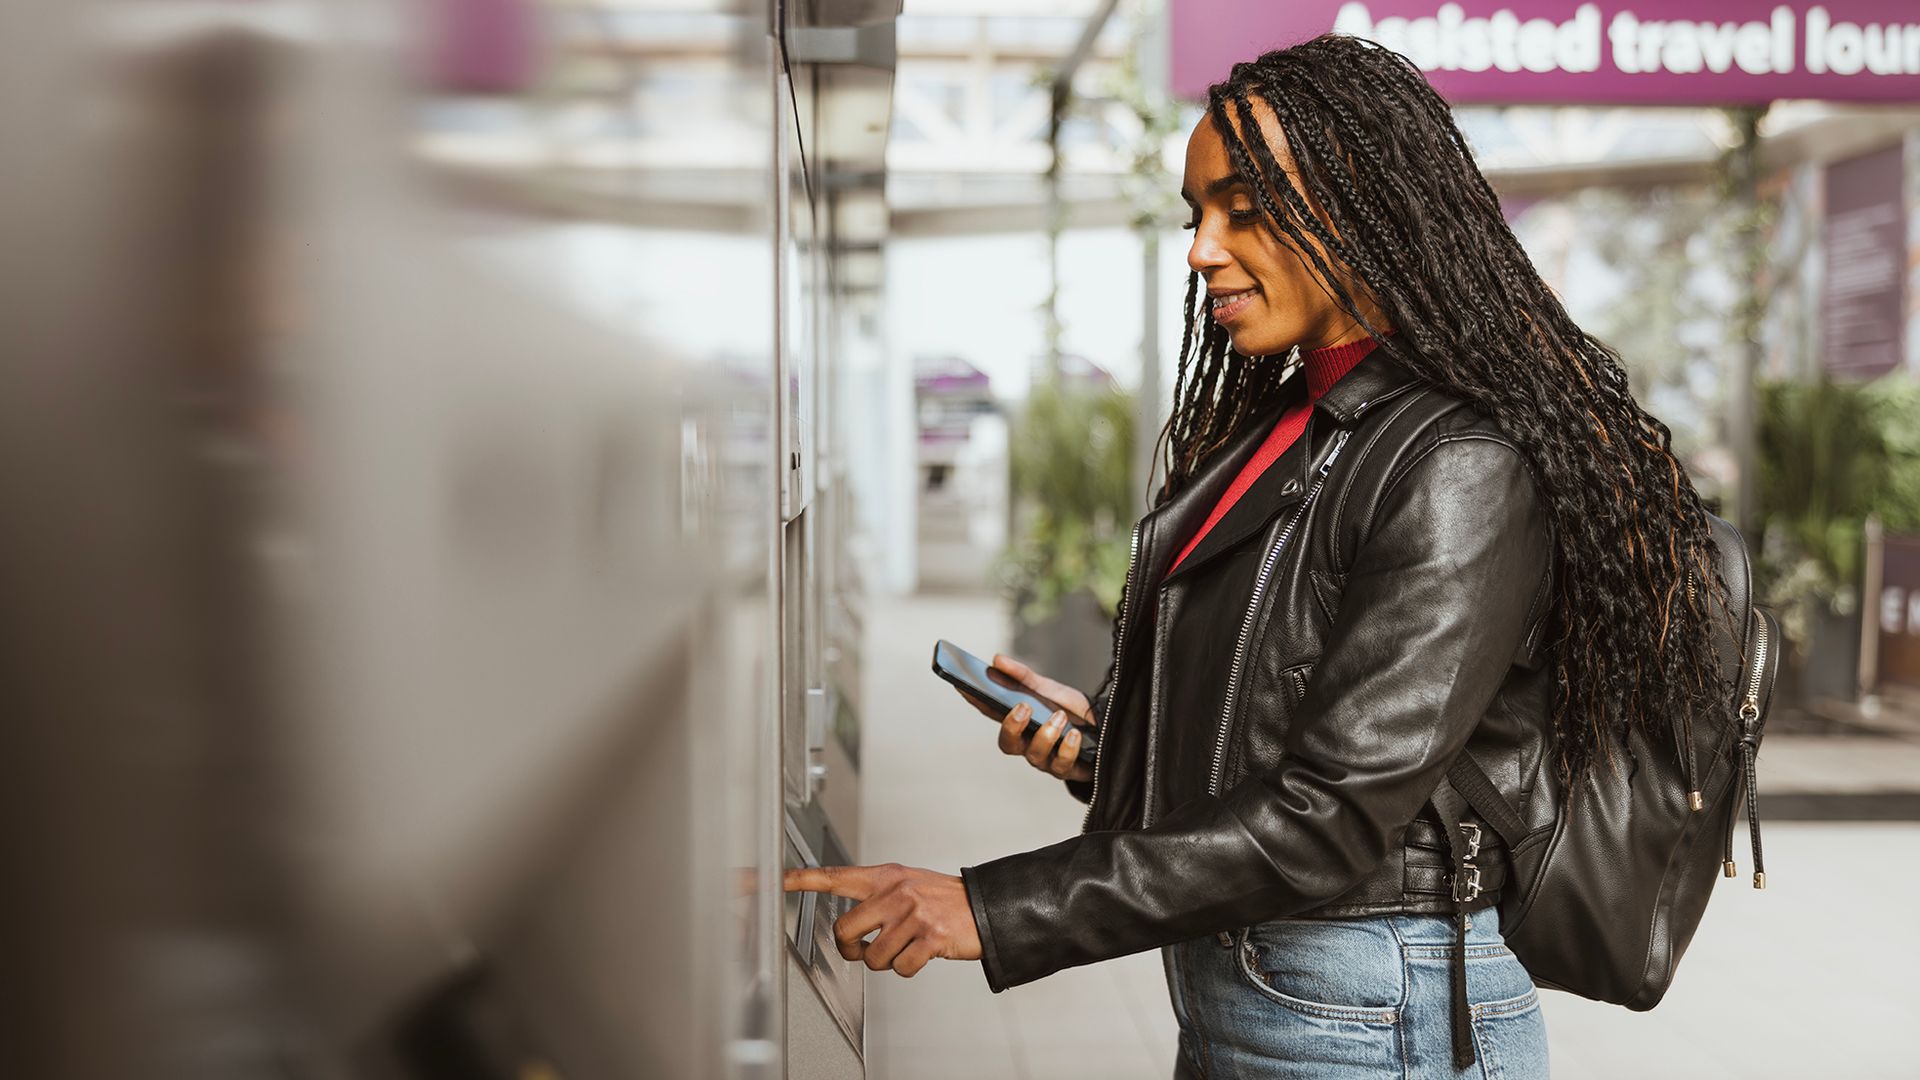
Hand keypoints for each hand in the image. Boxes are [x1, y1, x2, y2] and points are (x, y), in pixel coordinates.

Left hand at [783, 863, 980, 977]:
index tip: (760, 879)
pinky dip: (908, 968)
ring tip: (906, 945)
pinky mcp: (930, 936)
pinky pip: (900, 968)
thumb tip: (847, 927)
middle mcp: (894, 891)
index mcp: (883, 876)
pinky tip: (922, 954)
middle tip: (871, 946)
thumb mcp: (904, 885)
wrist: (984, 907)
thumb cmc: (940, 900)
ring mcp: (912, 913)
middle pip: (845, 931)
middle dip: (854, 949)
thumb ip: (874, 897)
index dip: (794, 880)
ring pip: (873, 957)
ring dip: (887, 961)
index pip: (831, 877)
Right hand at [960, 654, 1094, 782]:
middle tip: (1023, 707)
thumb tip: (997, 659)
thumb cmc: (1072, 710)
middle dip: (1012, 727)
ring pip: (1034, 755)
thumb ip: (1024, 676)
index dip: (975, 701)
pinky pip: (1062, 764)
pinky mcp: (1068, 769)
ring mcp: (1046, 759)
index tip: (963, 685)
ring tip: (1060, 716)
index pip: (991, 712)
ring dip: (1046, 734)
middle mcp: (1028, 743)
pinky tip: (1075, 734)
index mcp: (1019, 722)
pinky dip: (1068, 748)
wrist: (1106, 725)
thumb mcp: (1049, 689)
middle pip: (1007, 744)